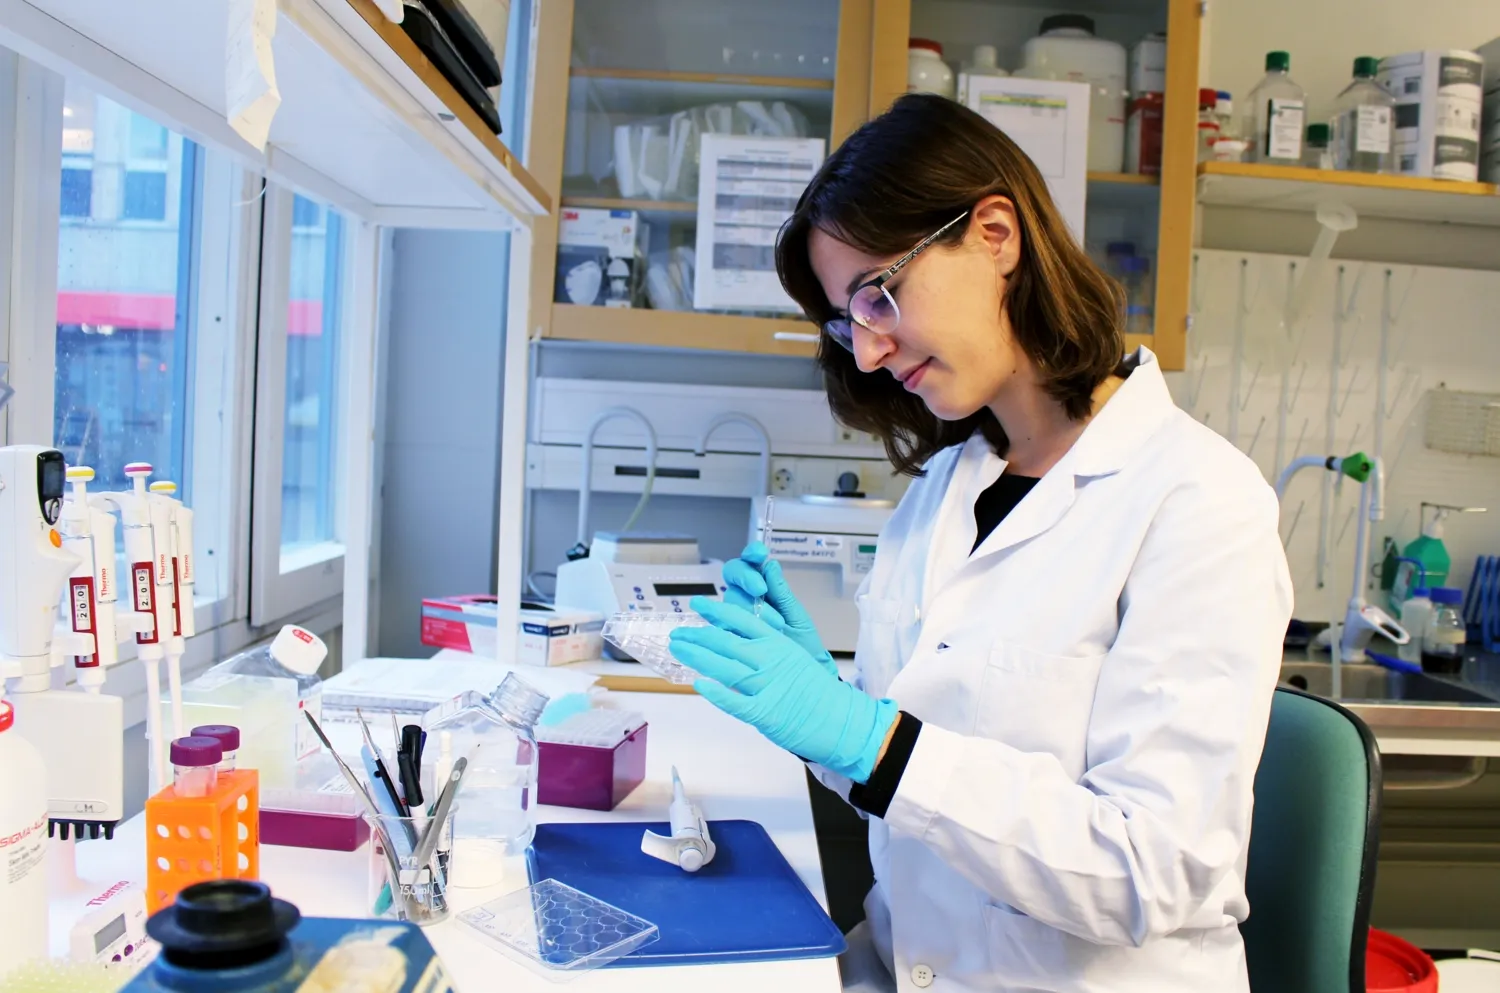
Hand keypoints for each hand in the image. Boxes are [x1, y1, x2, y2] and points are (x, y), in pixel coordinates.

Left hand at [670, 597, 896, 782]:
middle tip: (678, 633)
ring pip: (724, 667)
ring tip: (679, 650)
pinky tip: (698, 684)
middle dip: (698, 636)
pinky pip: (734, 701)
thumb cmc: (819, 691)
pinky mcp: (765, 712)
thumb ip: (770, 650)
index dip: (718, 612)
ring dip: (698, 657)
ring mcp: (767, 686)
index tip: (699, 605)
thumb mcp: (796, 658)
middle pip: (726, 642)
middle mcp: (771, 660)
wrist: (841, 720)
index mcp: (779, 645)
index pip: (743, 621)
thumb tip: (741, 645)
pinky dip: (715, 692)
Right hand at [722, 542, 837, 677]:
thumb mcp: (796, 616)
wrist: (804, 674)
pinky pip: (722, 627)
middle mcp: (746, 599)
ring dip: (750, 607)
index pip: (749, 564)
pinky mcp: (729, 639)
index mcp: (763, 588)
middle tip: (761, 589)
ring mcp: (735, 618)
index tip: (759, 553)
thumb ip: (781, 593)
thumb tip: (770, 565)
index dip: (750, 555)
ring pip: (729, 600)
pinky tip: (746, 633)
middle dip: (746, 578)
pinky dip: (734, 628)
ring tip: (776, 624)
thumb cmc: (803, 643)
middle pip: (732, 576)